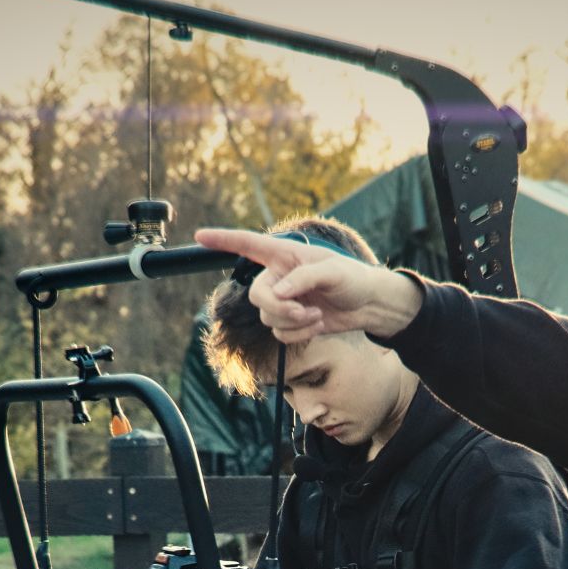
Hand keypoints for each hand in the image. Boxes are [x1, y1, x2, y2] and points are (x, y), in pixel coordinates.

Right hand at [193, 228, 421, 343]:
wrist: (368, 305)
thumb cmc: (354, 279)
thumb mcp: (334, 272)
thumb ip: (304, 278)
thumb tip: (279, 292)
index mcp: (285, 254)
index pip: (248, 244)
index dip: (223, 239)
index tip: (199, 235)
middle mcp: (278, 277)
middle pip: (257, 296)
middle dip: (278, 308)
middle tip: (303, 311)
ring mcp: (283, 300)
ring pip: (268, 318)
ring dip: (294, 322)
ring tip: (318, 315)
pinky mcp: (290, 321)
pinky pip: (280, 333)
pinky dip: (299, 333)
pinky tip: (318, 323)